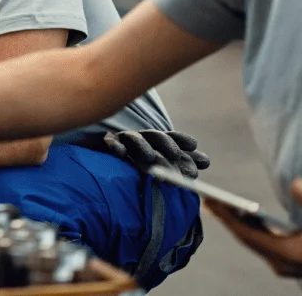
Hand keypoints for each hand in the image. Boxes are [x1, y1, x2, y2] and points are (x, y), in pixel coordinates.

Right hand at [86, 130, 210, 178]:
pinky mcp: (107, 145)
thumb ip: (184, 164)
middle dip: (166, 144)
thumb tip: (206, 161)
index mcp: (156, 144)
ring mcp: (124, 141)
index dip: (180, 139)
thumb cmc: (141, 171)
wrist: (108, 176)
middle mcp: (141, 140)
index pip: (170, 138)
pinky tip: (121, 153)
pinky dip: (115, 145)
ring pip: (134, 138)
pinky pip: (110, 142)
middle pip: (154, 136)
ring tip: (150, 158)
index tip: (192, 145)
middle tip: (175, 155)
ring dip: (143, 145)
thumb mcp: (166, 168)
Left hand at [205, 179, 301, 276]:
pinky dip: (253, 228)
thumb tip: (295, 185)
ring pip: (255, 242)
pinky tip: (247, 213)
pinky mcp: (290, 262)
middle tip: (209, 199)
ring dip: (239, 222)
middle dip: (227, 219)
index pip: (248, 234)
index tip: (209, 202)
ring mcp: (286, 266)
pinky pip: (264, 244)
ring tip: (221, 202)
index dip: (227, 217)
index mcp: (287, 255)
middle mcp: (283, 264)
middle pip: (247, 239)